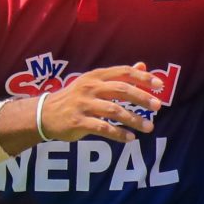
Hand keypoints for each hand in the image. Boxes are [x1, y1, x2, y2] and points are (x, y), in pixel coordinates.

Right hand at [10, 62, 161, 149]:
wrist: (44, 114)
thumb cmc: (75, 98)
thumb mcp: (93, 82)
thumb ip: (118, 76)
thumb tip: (143, 65)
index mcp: (95, 76)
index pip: (123, 72)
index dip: (142, 77)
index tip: (160, 85)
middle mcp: (89, 88)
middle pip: (121, 90)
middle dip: (141, 98)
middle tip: (158, 106)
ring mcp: (83, 104)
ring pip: (114, 111)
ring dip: (134, 120)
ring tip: (149, 127)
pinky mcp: (78, 121)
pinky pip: (103, 128)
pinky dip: (119, 134)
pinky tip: (131, 138)